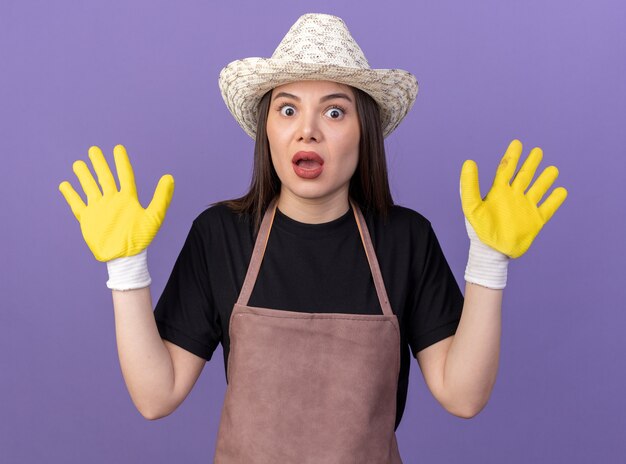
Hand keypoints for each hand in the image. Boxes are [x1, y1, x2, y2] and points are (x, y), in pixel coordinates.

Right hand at [59, 145, 173, 261]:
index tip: (118, 148)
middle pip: (104, 178)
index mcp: (128, 199)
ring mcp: (100, 209)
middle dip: (99, 164)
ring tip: (79, 163)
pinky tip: (65, 184)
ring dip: (84, 176)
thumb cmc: (140, 239)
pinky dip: (70, 194)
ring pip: (90, 188)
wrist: (124, 258)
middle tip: (93, 149)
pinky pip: (77, 204)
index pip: (124, 175)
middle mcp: (113, 201)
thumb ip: (161, 197)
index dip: (121, 162)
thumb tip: (170, 177)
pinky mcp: (88, 219)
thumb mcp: (154, 217)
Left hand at [460, 139, 566, 257]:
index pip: (506, 169)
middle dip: (531, 163)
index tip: (517, 143)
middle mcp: (513, 197)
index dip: (512, 156)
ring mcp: (525, 208)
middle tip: (537, 150)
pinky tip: (561, 190)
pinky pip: (548, 207)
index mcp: (498, 192)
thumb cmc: (479, 230)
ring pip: (538, 189)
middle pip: (524, 175)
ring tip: (552, 169)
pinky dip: (556, 199)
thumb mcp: (471, 206)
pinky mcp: (536, 221)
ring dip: (545, 178)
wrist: (492, 253)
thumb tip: (468, 162)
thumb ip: (469, 185)